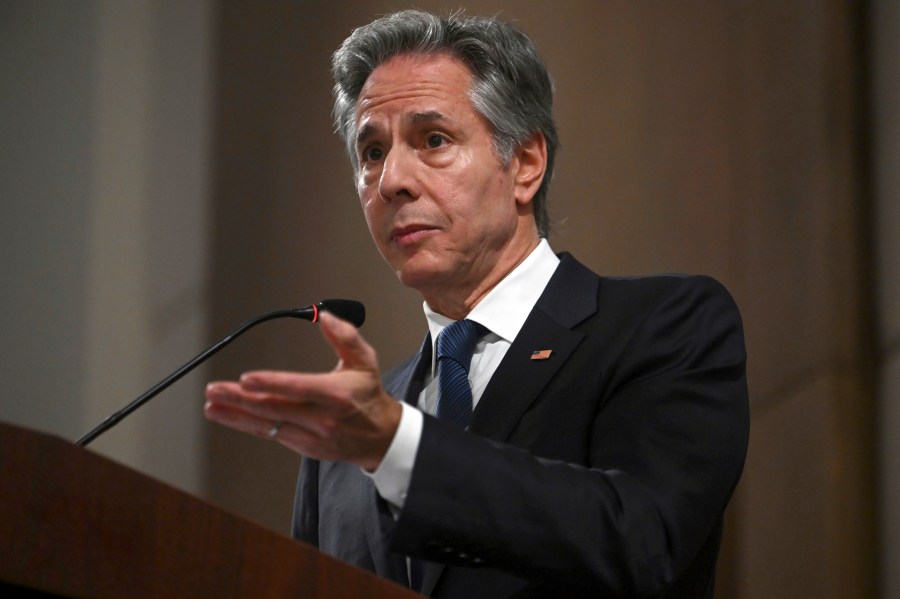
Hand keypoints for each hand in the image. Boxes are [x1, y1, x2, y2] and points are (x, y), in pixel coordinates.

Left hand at [203, 311, 401, 470]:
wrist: (381, 437)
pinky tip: (229, 416)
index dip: (270, 383)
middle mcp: (322, 418)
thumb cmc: (369, 396)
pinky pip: (270, 434)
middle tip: (216, 389)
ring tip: (212, 405)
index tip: (247, 378)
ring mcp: (311, 435)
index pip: (299, 388)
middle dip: (240, 399)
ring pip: (267, 424)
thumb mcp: (365, 361)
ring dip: (236, 414)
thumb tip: (324, 316)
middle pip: (275, 408)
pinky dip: (247, 424)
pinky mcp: (303, 446)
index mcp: (336, 395)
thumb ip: (345, 336)